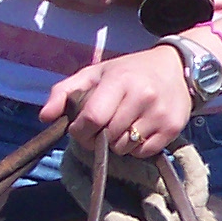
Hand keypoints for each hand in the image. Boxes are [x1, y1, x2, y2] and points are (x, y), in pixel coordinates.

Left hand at [43, 42, 191, 159]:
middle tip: (102, 127)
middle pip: (107, 137)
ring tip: (121, 126)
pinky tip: (138, 130)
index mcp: (120, 80)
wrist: (177, 67)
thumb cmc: (129, 71)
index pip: (92, 118)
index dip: (80, 130)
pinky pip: (142, 153)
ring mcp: (159, 114)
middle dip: (97, 138)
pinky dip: (135, 148)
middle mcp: (143, 96)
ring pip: (124, 148)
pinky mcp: (172, 129)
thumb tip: (45, 117)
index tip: (81, 128)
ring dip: (116, 143)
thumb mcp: (95, 73)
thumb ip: (64, 91)